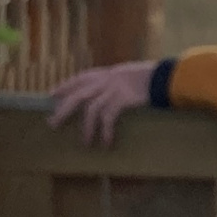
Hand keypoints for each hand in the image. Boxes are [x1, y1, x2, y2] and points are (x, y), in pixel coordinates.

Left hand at [47, 58, 162, 146]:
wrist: (164, 77)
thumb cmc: (149, 77)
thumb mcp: (128, 75)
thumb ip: (115, 82)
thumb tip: (106, 93)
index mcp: (106, 73)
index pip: (80, 78)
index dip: (65, 86)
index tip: (52, 94)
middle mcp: (106, 79)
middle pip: (78, 95)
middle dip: (64, 109)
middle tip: (52, 123)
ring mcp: (113, 89)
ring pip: (91, 109)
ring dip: (87, 128)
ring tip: (85, 143)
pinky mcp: (122, 99)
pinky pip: (108, 118)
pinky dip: (105, 131)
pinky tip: (105, 142)